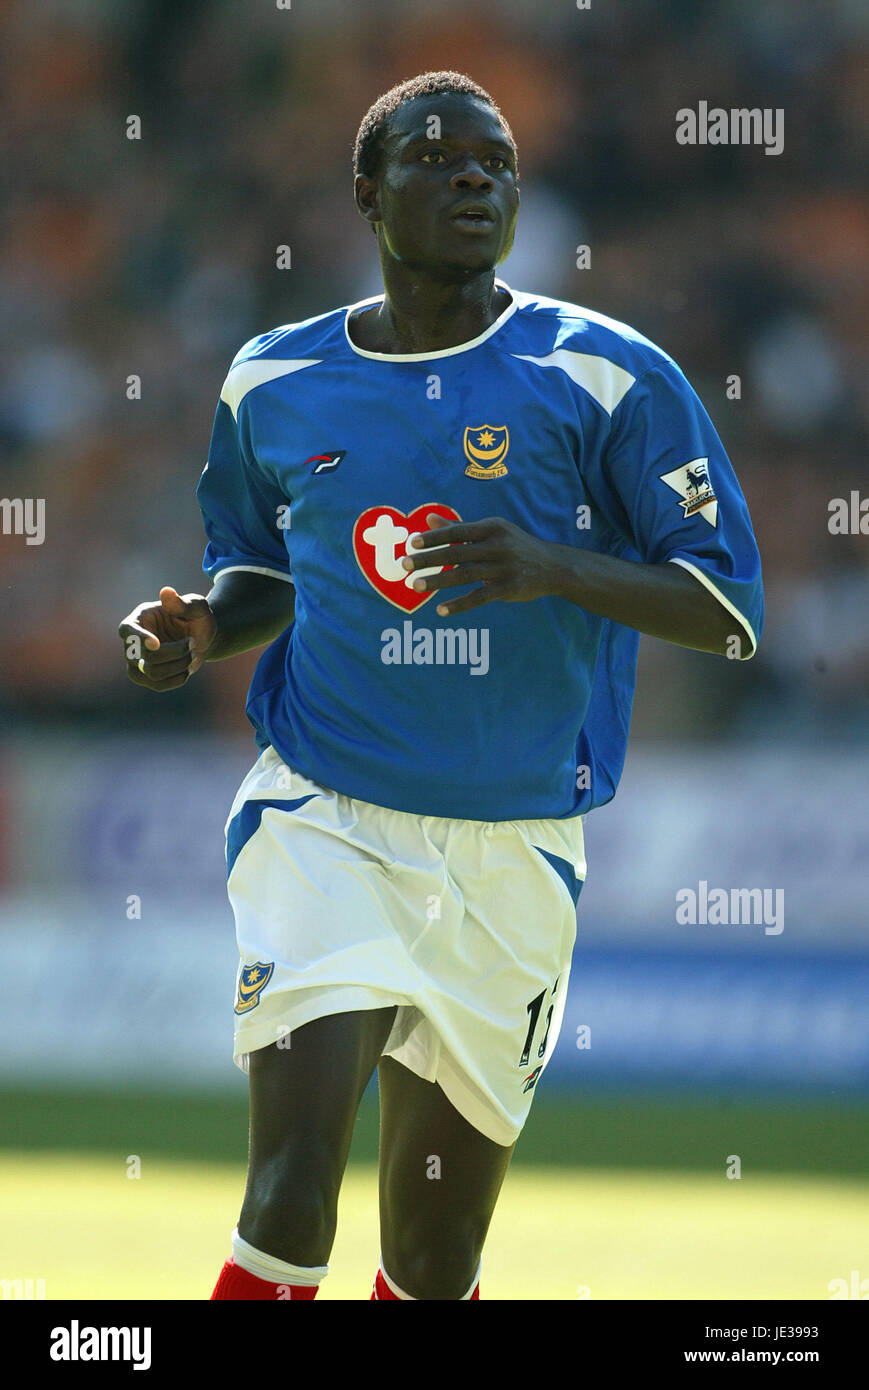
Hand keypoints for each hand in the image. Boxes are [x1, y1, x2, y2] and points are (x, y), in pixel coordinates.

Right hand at [119, 586, 217, 691]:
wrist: (201, 636)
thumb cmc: (195, 616)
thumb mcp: (195, 606)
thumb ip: (182, 602)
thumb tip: (167, 592)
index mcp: (139, 619)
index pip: (127, 631)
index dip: (138, 639)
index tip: (156, 644)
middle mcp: (132, 642)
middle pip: (143, 657)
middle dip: (173, 653)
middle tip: (193, 643)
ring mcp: (137, 662)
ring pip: (150, 674)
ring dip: (177, 666)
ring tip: (192, 655)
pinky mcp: (147, 678)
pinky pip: (159, 685)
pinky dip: (178, 678)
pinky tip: (189, 667)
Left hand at [401, 513, 562, 616]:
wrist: (553, 566)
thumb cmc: (514, 546)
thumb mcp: (492, 531)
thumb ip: (459, 528)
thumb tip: (428, 519)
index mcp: (492, 528)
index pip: (458, 531)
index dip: (434, 537)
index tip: (412, 542)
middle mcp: (498, 546)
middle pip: (457, 553)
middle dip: (429, 559)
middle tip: (404, 565)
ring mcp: (504, 568)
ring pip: (465, 575)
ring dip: (438, 581)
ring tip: (415, 586)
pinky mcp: (509, 588)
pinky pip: (479, 597)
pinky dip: (459, 604)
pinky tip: (440, 610)